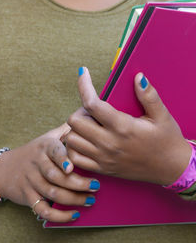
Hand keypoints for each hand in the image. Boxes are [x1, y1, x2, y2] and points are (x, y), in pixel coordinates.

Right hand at [0, 123, 99, 222]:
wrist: (7, 167)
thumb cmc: (36, 151)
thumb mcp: (49, 137)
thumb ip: (68, 128)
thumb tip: (88, 111)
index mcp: (44, 147)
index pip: (53, 152)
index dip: (62, 159)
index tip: (72, 167)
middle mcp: (37, 164)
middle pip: (56, 177)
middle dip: (78, 184)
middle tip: (96, 186)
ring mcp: (31, 182)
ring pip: (52, 194)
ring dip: (74, 199)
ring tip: (90, 200)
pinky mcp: (28, 197)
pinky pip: (43, 209)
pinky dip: (59, 216)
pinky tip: (74, 214)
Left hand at [66, 67, 190, 185]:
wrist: (170, 169)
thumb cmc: (166, 141)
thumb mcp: (162, 116)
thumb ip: (149, 96)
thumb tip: (138, 77)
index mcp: (123, 127)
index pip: (92, 103)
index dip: (84, 85)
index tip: (83, 73)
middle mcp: (109, 143)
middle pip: (75, 121)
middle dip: (80, 111)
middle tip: (93, 111)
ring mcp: (103, 158)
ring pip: (71, 139)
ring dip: (76, 129)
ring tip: (90, 126)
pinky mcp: (102, 168)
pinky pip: (75, 158)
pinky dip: (74, 148)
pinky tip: (86, 142)